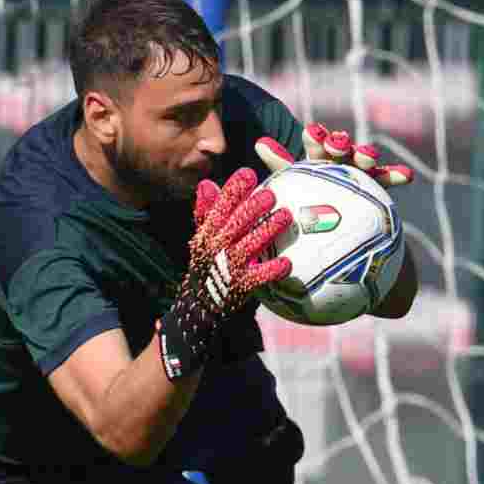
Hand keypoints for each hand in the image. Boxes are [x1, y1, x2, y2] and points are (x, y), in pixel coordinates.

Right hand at [157, 168, 291, 380]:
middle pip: (234, 224)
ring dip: (267, 231)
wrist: (197, 309)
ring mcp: (226, 269)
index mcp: (205, 235)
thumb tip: (207, 184)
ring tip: (286, 217)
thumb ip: (207, 213)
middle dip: (252, 208)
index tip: (247, 173)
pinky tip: (287, 263)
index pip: (217, 208)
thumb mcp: (203, 240)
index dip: (232, 190)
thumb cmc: (206, 268)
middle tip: (271, 194)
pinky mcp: (238, 288)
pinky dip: (271, 270)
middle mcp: (214, 250)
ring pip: (248, 246)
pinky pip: (257, 278)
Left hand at [255, 123, 413, 188]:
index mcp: (317, 153)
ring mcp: (358, 169)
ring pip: (363, 158)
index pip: (316, 142)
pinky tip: (406, 176)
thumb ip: (280, 162)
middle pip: (341, 146)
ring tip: (366, 156)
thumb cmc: (305, 194)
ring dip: (365, 154)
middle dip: (340, 143)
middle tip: (336, 145)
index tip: (312, 134)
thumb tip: (259, 143)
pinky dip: (394, 175)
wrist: (326, 213)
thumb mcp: (292, 178)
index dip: (316, 137)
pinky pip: (384, 178)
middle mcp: (339, 157)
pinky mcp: (374, 183)